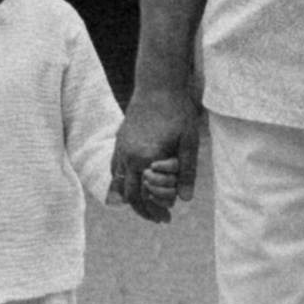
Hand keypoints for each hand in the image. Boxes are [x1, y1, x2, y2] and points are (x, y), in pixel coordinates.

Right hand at [110, 90, 197, 221]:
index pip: (146, 196)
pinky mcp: (119, 140)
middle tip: (158, 219)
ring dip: (131, 198)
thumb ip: (187, 172)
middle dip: (143, 210)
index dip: (156, 209)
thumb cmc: (177, 111)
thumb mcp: (189, 142)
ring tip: (146, 206)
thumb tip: (184, 200)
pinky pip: (115, 168)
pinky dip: (122, 182)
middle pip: (129, 195)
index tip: (167, 217)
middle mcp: (128, 156)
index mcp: (145, 158)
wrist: (158, 84)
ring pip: (119, 182)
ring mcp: (120, 147)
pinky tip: (135, 183)